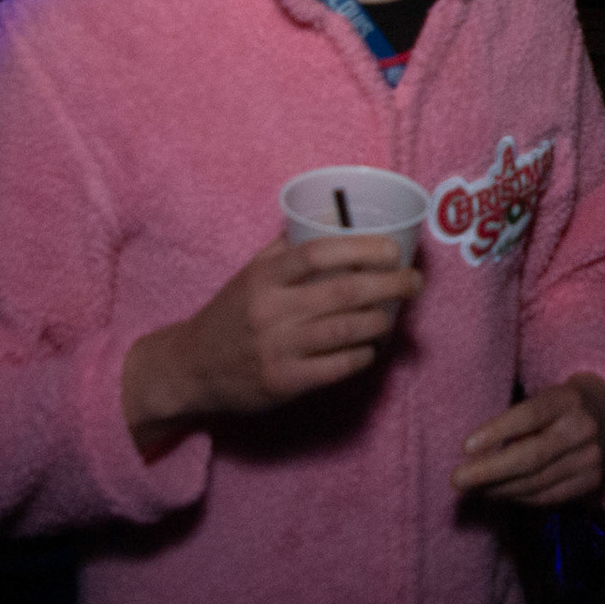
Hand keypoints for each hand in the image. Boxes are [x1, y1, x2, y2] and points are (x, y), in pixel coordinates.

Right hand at [122, 234, 420, 454]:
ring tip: (393, 315)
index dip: (362, 248)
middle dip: (389, 284)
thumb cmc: (230, 314)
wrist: (191, 367)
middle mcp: (272, 310)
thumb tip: (329, 221)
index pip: (318, 253)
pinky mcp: (284, 382)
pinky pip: (338, 366)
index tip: (393, 249)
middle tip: (414, 281)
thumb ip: (285, 250)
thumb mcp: (249, 274)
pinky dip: (362, 355)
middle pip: (343, 291)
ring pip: (346, 330)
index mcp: (264, 277)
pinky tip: (370, 347)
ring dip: (380, 321)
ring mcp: (279, 348)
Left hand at [451, 373, 604, 505]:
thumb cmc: (558, 403)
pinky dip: (518, 498)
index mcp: (568, 399)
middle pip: (532, 456)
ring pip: (537, 482)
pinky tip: (497, 494)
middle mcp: (583, 429)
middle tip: (456, 480)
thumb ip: (517, 419)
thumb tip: (472, 452)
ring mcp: (591, 459)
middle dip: (490, 471)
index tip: (465, 447)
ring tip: (471, 490)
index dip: (497, 431)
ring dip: (498, 489)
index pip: (529, 415)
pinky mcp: (593, 481)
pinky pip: (548, 498)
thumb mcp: (542, 396)